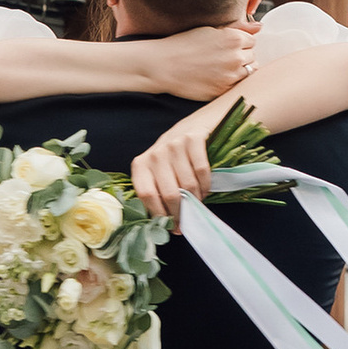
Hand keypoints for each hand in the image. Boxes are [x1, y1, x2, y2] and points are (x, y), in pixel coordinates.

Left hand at [132, 98, 233, 223]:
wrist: (200, 122)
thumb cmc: (177, 152)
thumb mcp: (161, 168)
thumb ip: (159, 189)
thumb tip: (166, 222)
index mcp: (141, 164)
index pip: (146, 195)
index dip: (159, 214)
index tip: (171, 227)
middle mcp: (156, 153)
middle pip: (168, 194)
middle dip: (180, 213)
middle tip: (187, 222)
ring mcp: (174, 145)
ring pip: (187, 185)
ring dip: (195, 200)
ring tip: (198, 202)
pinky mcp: (194, 139)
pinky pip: (201, 172)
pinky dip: (206, 186)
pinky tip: (205, 189)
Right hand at [134, 20, 256, 96]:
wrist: (163, 65)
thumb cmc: (184, 44)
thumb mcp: (210, 30)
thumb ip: (238, 28)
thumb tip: (260, 26)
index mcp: (233, 38)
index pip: (252, 41)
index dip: (239, 43)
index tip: (225, 46)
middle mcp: (236, 57)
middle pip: (252, 57)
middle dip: (241, 57)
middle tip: (221, 58)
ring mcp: (231, 76)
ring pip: (249, 72)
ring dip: (239, 70)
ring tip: (220, 68)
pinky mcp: (224, 91)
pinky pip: (237, 86)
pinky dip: (231, 82)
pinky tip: (216, 77)